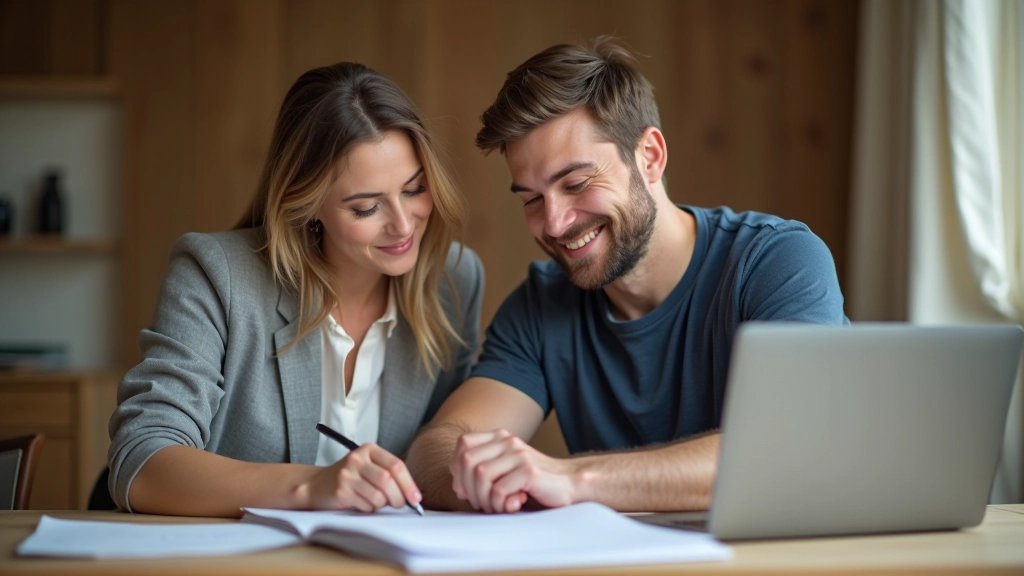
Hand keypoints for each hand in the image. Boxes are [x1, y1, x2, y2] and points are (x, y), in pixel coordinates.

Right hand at [303, 443, 421, 511]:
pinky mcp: (340, 490)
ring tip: (375, 502)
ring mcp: (347, 474)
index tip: (416, 498)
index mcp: (369, 449)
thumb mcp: (370, 467)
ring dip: (381, 504)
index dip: (409, 484)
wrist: (317, 485)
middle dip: (398, 497)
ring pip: (378, 495)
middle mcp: (357, 458)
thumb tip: (413, 495)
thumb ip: (389, 474)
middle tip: (399, 505)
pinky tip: (361, 503)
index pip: (396, 465)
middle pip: (388, 480)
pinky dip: (369, 509)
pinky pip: (365, 505)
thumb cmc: (352, 478)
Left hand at [449, 429, 575, 513]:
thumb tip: (457, 487)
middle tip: (482, 503)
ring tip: (497, 507)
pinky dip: (499, 504)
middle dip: (468, 488)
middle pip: (467, 461)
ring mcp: (519, 455)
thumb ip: (481, 473)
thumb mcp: (505, 471)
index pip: (463, 444)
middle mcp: (508, 442)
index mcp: (500, 438)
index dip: (458, 468)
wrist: (570, 484)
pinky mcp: (529, 471)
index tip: (466, 488)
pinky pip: (498, 490)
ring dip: (484, 499)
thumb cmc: (534, 483)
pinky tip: (512, 506)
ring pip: (480, 476)